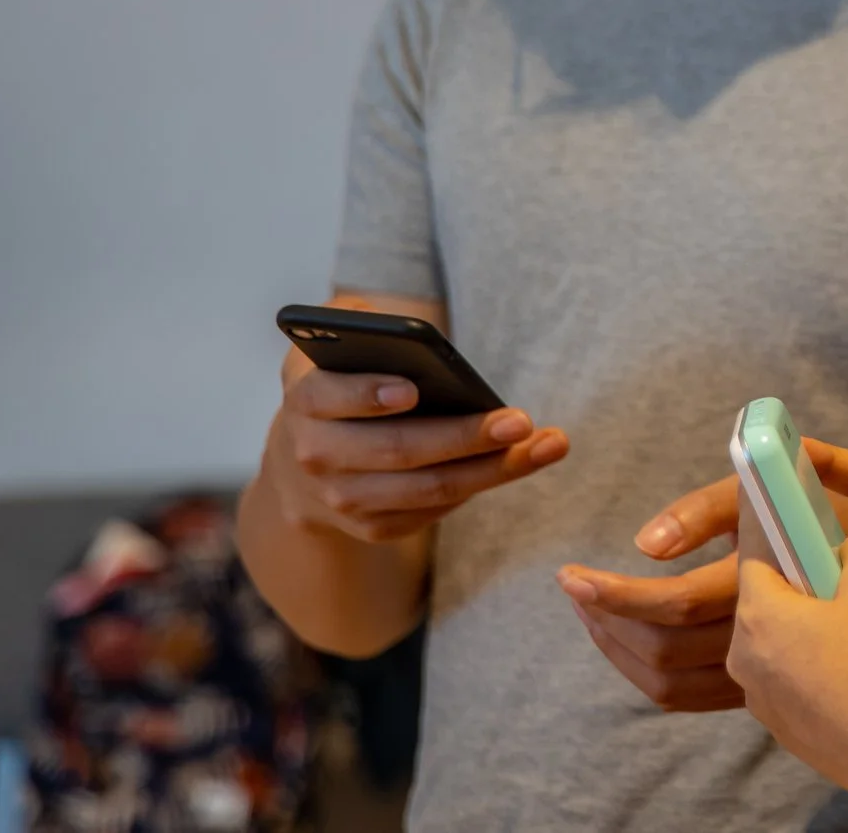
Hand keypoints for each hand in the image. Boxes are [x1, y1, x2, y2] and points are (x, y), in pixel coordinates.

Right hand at [262, 319, 567, 544]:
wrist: (301, 469)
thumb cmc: (337, 390)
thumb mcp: (329, 350)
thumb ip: (349, 321)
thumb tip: (386, 321)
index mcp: (306, 402)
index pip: (330, 396)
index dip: (368, 394)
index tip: (411, 388)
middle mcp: (317, 456)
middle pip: (398, 450)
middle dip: (464, 436)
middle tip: (520, 421)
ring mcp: (344, 500)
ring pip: (428, 489)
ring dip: (493, 470)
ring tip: (546, 445)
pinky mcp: (372, 527)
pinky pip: (434, 511)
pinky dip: (479, 486)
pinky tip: (520, 462)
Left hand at [558, 439, 847, 711]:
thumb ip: (835, 533)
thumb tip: (815, 520)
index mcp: (760, 612)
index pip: (677, 590)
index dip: (628, 576)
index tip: (583, 570)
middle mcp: (744, 657)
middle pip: (658, 636)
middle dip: (607, 611)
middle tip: (573, 587)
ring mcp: (753, 695)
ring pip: (665, 673)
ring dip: (624, 645)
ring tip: (601, 618)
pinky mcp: (771, 717)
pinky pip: (696, 692)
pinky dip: (661, 669)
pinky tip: (660, 651)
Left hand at [728, 531, 847, 795]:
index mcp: (755, 616)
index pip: (754, 556)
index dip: (788, 538)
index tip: (820, 538)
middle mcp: (743, 659)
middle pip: (774, 603)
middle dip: (816, 591)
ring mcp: (762, 702)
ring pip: (791, 646)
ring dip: (827, 632)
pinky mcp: (785, 732)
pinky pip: (801, 684)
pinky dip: (828, 671)